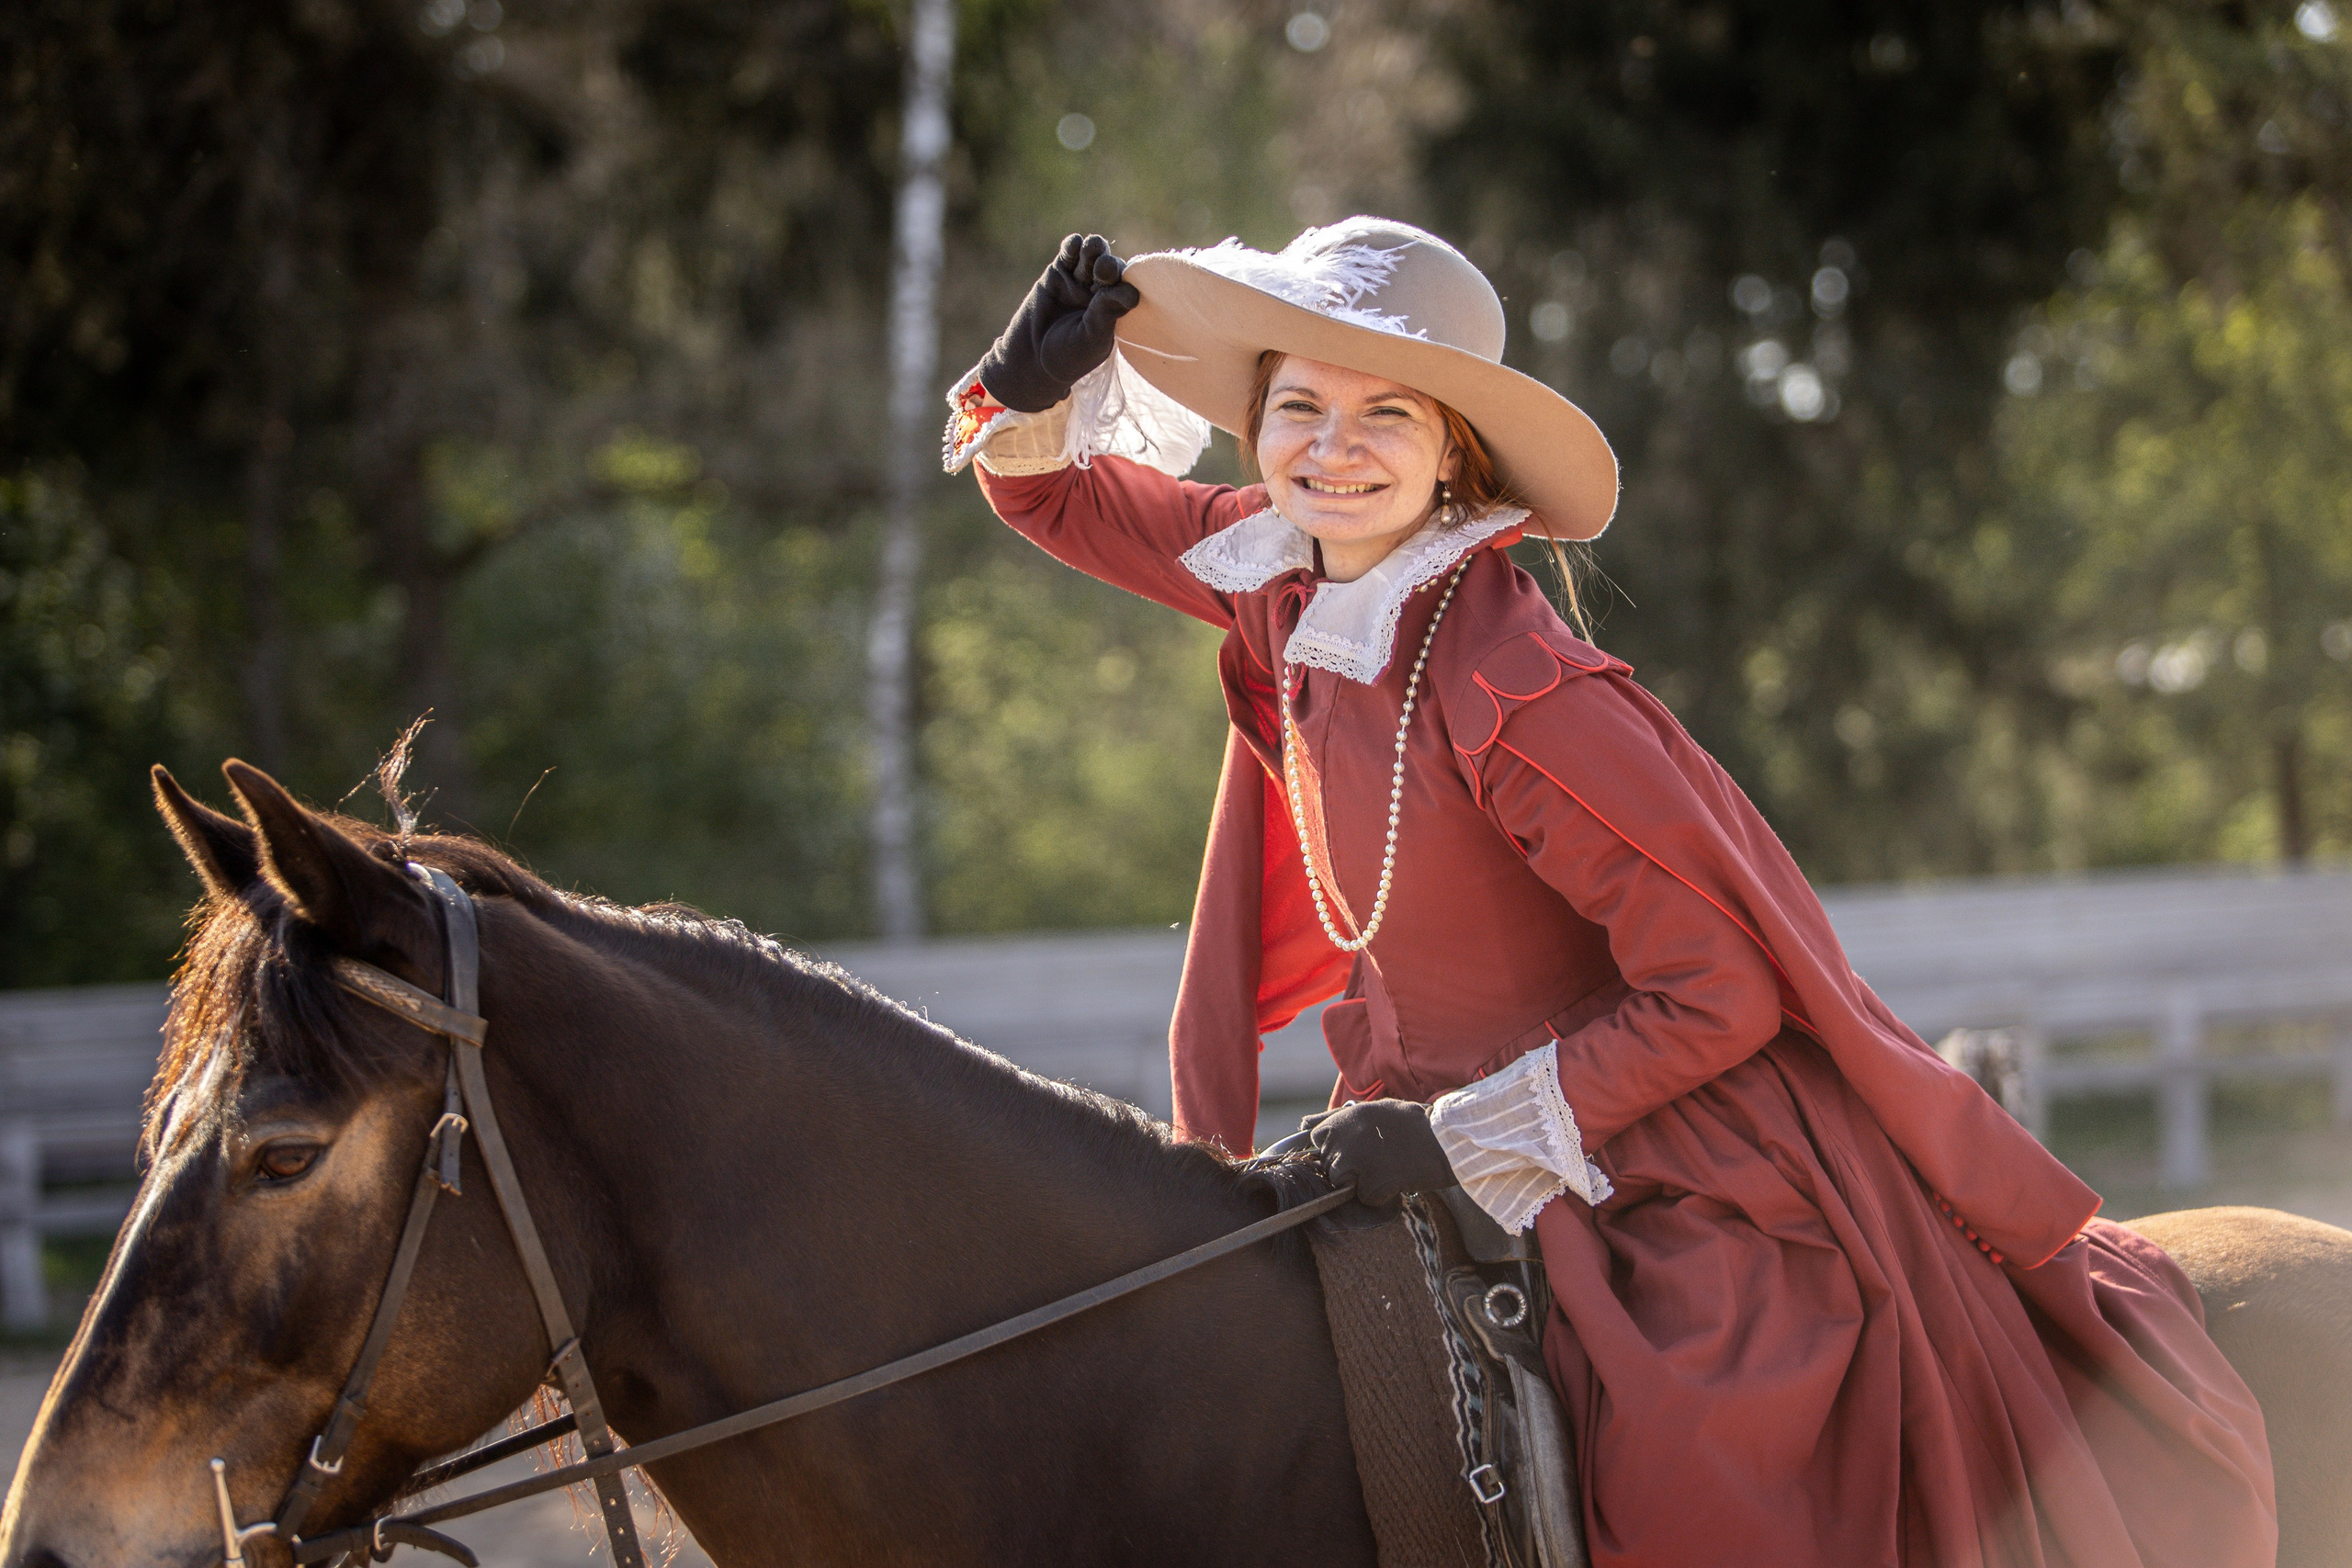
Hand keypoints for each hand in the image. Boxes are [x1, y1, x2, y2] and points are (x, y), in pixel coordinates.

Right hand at [976, 233, 1141, 411]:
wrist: (1031, 358)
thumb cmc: (1068, 355)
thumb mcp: (1091, 338)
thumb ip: (1107, 313)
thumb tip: (1133, 292)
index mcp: (1117, 309)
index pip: (1129, 286)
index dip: (1127, 282)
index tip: (1122, 292)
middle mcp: (1102, 291)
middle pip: (1112, 266)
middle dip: (1109, 265)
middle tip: (1103, 271)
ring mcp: (1080, 279)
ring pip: (1093, 254)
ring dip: (1094, 249)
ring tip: (1090, 252)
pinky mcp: (1059, 270)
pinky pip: (1070, 251)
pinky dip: (1073, 245)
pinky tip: (1074, 247)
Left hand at [1310, 1099, 1457, 1206]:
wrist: (1442, 1137)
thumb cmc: (1408, 1123)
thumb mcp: (1368, 1111)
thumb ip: (1332, 1120)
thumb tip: (1302, 1125)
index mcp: (1339, 1120)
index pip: (1317, 1141)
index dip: (1337, 1148)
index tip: (1357, 1146)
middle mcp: (1341, 1140)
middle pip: (1330, 1166)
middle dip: (1350, 1167)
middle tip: (1379, 1156)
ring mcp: (1353, 1164)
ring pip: (1343, 1184)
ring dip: (1363, 1182)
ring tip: (1387, 1166)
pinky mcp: (1369, 1185)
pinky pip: (1366, 1198)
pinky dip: (1381, 1195)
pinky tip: (1397, 1178)